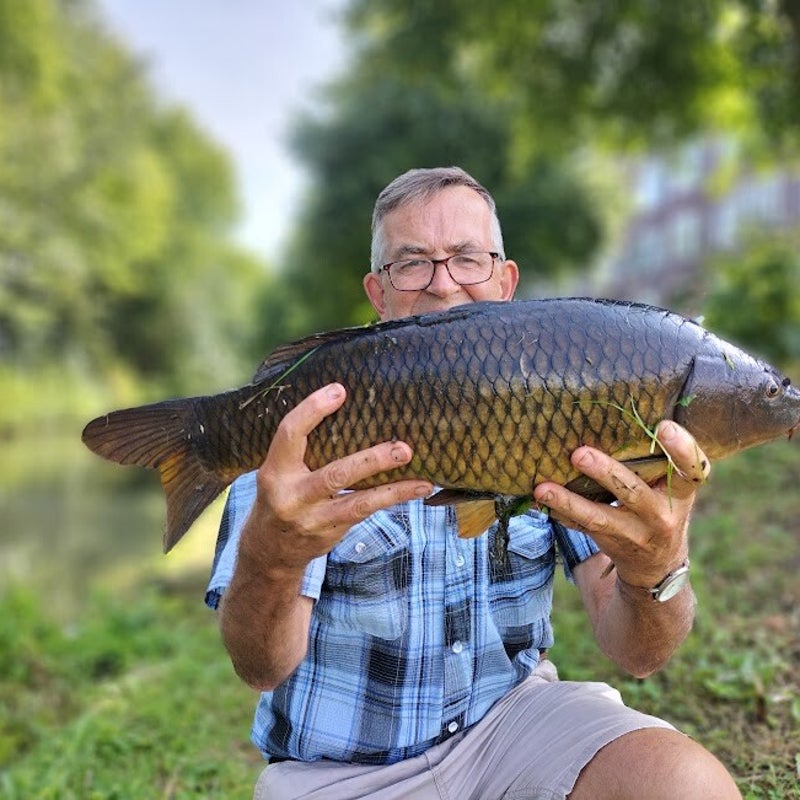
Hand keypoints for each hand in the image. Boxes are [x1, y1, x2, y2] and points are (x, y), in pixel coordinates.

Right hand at [246, 382, 432, 571]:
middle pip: (335, 475)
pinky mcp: (332, 533)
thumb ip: (303, 449)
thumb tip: (347, 408)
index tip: (339, 391)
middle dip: (371, 461)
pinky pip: (366, 512)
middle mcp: (292, 497)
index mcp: (274, 472)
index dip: (312, 410)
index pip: (290, 434)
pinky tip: (418, 488)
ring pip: (358, 502)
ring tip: (421, 476)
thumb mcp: (278, 472)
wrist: (270, 552)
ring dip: (393, 488)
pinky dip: (394, 498)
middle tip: (402, 447)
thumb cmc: (280, 497)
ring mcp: (313, 519)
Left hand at [533, 421, 709, 587]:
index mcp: (681, 493)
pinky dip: (560, 514)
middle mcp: (662, 515)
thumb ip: (656, 461)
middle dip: (605, 473)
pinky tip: (541, 502)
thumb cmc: (660, 506)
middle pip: (633, 492)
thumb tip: (614, 415)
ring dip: (569, 501)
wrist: (657, 563)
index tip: (664, 426)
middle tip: (579, 454)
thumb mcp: (672, 488)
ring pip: (600, 517)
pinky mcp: (611, 544)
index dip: (682, 449)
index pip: (693, 471)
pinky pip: (581, 528)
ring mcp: (636, 534)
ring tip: (544, 488)